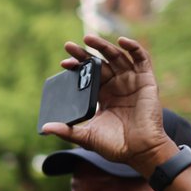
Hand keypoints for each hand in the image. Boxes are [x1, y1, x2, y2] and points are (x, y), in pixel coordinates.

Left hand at [41, 35, 169, 175]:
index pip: (88, 75)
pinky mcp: (146, 81)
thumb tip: (44, 128)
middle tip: (69, 45)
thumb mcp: (86, 136)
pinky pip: (142, 59)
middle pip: (100, 62)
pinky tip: (122, 41)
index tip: (63, 63)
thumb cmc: (115, 146)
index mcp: (103, 96)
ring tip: (89, 39)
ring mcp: (131, 81)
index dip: (77, 67)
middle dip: (85, 53)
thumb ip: (67, 131)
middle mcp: (116, 86)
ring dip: (104, 46)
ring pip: (117, 57)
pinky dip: (134, 47)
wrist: (139, 152)